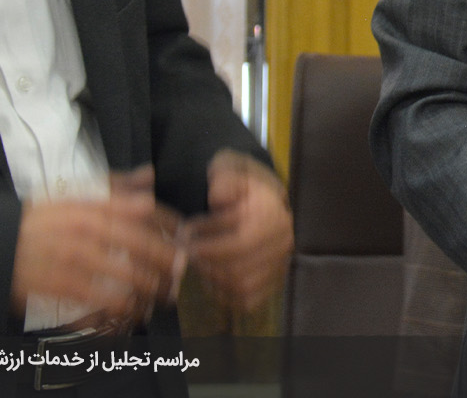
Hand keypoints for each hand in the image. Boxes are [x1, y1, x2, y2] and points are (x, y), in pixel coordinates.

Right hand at [9, 167, 180, 330]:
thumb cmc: (37, 220)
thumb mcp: (74, 195)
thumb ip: (114, 187)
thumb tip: (148, 176)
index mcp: (91, 205)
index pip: (143, 211)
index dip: (170, 225)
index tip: (186, 235)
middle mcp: (85, 229)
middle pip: (141, 246)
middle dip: (167, 262)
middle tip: (181, 273)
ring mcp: (71, 258)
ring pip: (125, 277)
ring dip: (150, 290)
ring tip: (162, 298)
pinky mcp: (58, 285)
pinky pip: (98, 301)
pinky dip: (119, 310)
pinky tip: (131, 314)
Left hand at [186, 149, 293, 312]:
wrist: (265, 195)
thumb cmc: (239, 182)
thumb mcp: (229, 167)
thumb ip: (223, 177)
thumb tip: (216, 197)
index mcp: (271, 210)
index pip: (236, 233)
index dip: (204, 235)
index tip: (185, 231)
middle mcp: (281, 238)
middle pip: (238, 265)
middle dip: (206, 261)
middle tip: (186, 253)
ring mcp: (280, 261)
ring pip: (242, 284)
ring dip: (213, 278)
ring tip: (198, 264)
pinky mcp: (276, 279)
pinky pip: (248, 299)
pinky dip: (226, 295)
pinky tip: (213, 279)